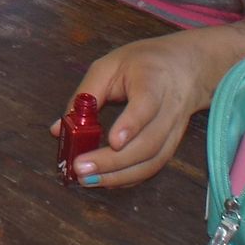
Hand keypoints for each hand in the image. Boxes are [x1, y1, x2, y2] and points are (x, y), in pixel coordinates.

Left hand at [47, 35, 210, 187]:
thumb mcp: (109, 66)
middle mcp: (170, 109)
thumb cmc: (143, 63)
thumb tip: (58, 130)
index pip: (147, 105)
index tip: (112, 141)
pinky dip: (128, 178)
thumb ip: (84, 96)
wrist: (187, 68)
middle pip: (148, 142)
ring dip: (119, 176)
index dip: (131, 125)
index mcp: (154, 81)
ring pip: (152, 161)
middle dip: (113, 161)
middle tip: (81, 169)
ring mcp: (174, 131)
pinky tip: (105, 181)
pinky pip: (152, 167)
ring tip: (88, 180)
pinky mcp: (172, 145)